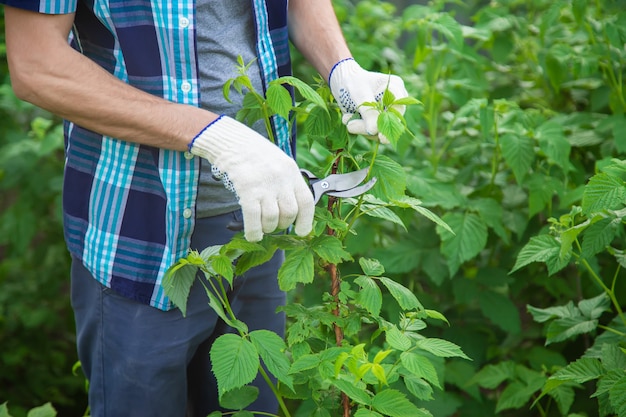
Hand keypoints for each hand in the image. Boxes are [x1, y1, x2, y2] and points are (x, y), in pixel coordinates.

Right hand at [189, 116, 314, 241]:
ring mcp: (265, 184)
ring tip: (260, 227)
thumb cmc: (252, 152)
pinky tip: (252, 235)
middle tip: (272, 224)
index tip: (301, 231)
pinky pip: (254, 219)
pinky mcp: (247, 189)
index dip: (306, 221)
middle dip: (282, 225)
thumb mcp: (277, 162)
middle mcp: (281, 178)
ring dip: (267, 228)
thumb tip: (290, 210)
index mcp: (291, 170)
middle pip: (289, 213)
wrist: (229, 139)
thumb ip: (285, 182)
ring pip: (272, 218)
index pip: (306, 201)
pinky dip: (253, 231)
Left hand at [329, 58, 407, 143]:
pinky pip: (373, 133)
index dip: (390, 121)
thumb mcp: (359, 94)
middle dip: (369, 126)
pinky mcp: (379, 121)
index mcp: (396, 87)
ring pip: (381, 130)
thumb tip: (374, 131)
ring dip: (362, 128)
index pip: (399, 108)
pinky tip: (349, 120)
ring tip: (346, 118)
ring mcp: (388, 112)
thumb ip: (368, 112)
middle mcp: (396, 101)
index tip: (379, 135)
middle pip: (391, 123)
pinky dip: (360, 129)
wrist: (341, 82)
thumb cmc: (352, 82)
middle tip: (350, 125)